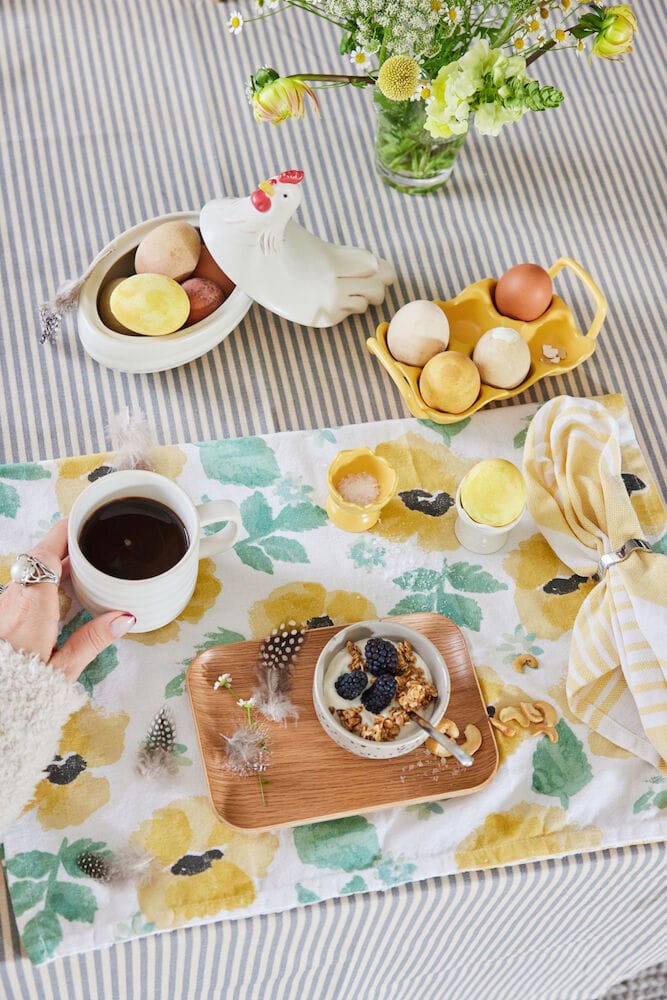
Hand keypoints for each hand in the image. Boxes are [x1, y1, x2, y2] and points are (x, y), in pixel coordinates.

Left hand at [0, 519, 134, 681]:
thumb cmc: (22, 691)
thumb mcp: (63, 669)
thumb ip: (93, 640)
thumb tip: (125, 617)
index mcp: (33, 606)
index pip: (47, 553)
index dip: (65, 533)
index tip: (83, 520)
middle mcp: (13, 598)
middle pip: (38, 559)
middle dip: (64, 549)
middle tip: (90, 545)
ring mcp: (3, 605)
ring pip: (28, 574)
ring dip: (51, 567)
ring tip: (79, 569)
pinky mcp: (0, 614)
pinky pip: (21, 589)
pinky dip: (40, 584)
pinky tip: (56, 595)